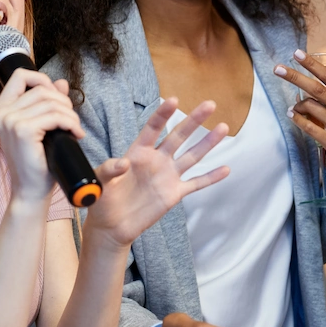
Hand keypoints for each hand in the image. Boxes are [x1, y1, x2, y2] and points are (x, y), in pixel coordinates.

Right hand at [0, 69, 82, 203]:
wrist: (31, 190)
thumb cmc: (37, 161)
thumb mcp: (43, 127)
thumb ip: (49, 103)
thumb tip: (62, 82)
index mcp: (1, 109)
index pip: (20, 75)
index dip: (43, 80)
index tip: (57, 99)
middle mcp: (1, 112)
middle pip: (41, 88)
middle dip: (63, 102)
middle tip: (71, 120)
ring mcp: (10, 121)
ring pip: (51, 102)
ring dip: (70, 115)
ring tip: (75, 129)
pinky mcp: (23, 131)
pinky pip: (55, 116)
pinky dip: (70, 123)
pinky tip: (76, 134)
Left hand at [84, 99, 229, 247]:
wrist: (111, 226)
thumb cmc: (102, 199)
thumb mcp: (99, 181)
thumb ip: (109, 169)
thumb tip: (123, 163)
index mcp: (138, 152)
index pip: (153, 128)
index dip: (163, 114)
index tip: (174, 100)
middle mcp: (156, 160)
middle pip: (179, 136)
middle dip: (194, 120)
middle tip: (210, 104)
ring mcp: (167, 176)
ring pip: (192, 156)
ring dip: (208, 142)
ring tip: (223, 128)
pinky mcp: (174, 193)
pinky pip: (196, 184)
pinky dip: (210, 178)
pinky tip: (226, 169)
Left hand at [273, 50, 325, 196]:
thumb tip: (307, 85)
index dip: (312, 64)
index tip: (297, 54)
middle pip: (317, 89)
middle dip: (295, 77)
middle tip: (278, 69)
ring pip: (310, 107)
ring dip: (297, 105)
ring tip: (295, 107)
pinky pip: (308, 127)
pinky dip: (297, 119)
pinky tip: (292, 115)